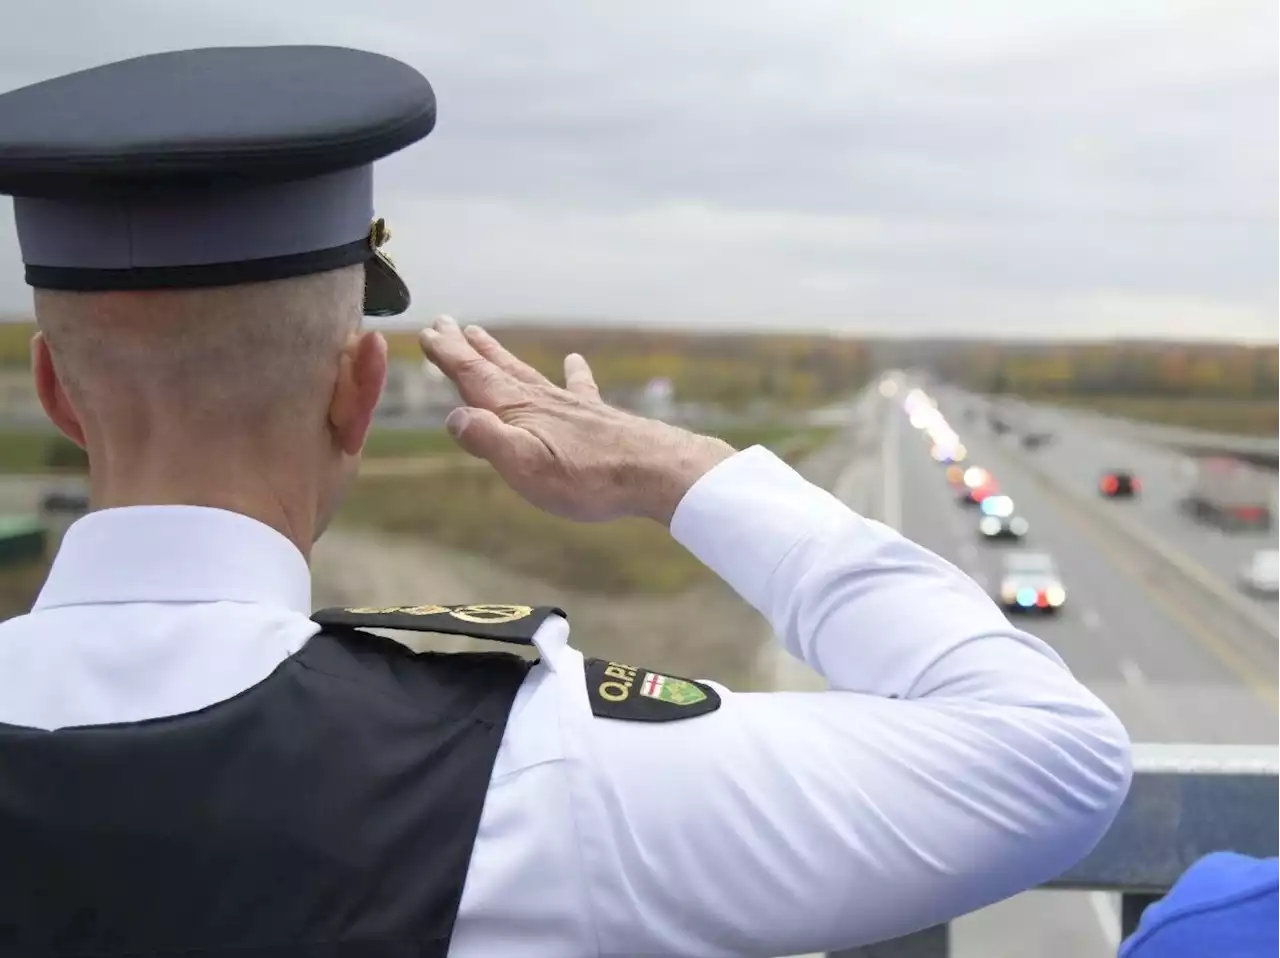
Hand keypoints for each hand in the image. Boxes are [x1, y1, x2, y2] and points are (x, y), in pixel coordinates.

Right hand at [418, 316, 733, 524]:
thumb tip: (453, 416)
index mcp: (519, 411)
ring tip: (483, 335)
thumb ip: (488, 439)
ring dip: (502, 355)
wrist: (656, 471)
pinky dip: (573, 371)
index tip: (428, 331)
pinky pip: (578, 386)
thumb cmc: (589, 478)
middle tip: (447, 323)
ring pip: (528, 372)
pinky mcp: (597, 417)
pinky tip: (574, 360)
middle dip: (469, 347)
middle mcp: (542, 400)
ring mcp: (571, 406)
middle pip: (497, 367)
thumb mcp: (526, 466)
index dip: (448, 355)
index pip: (474, 377)